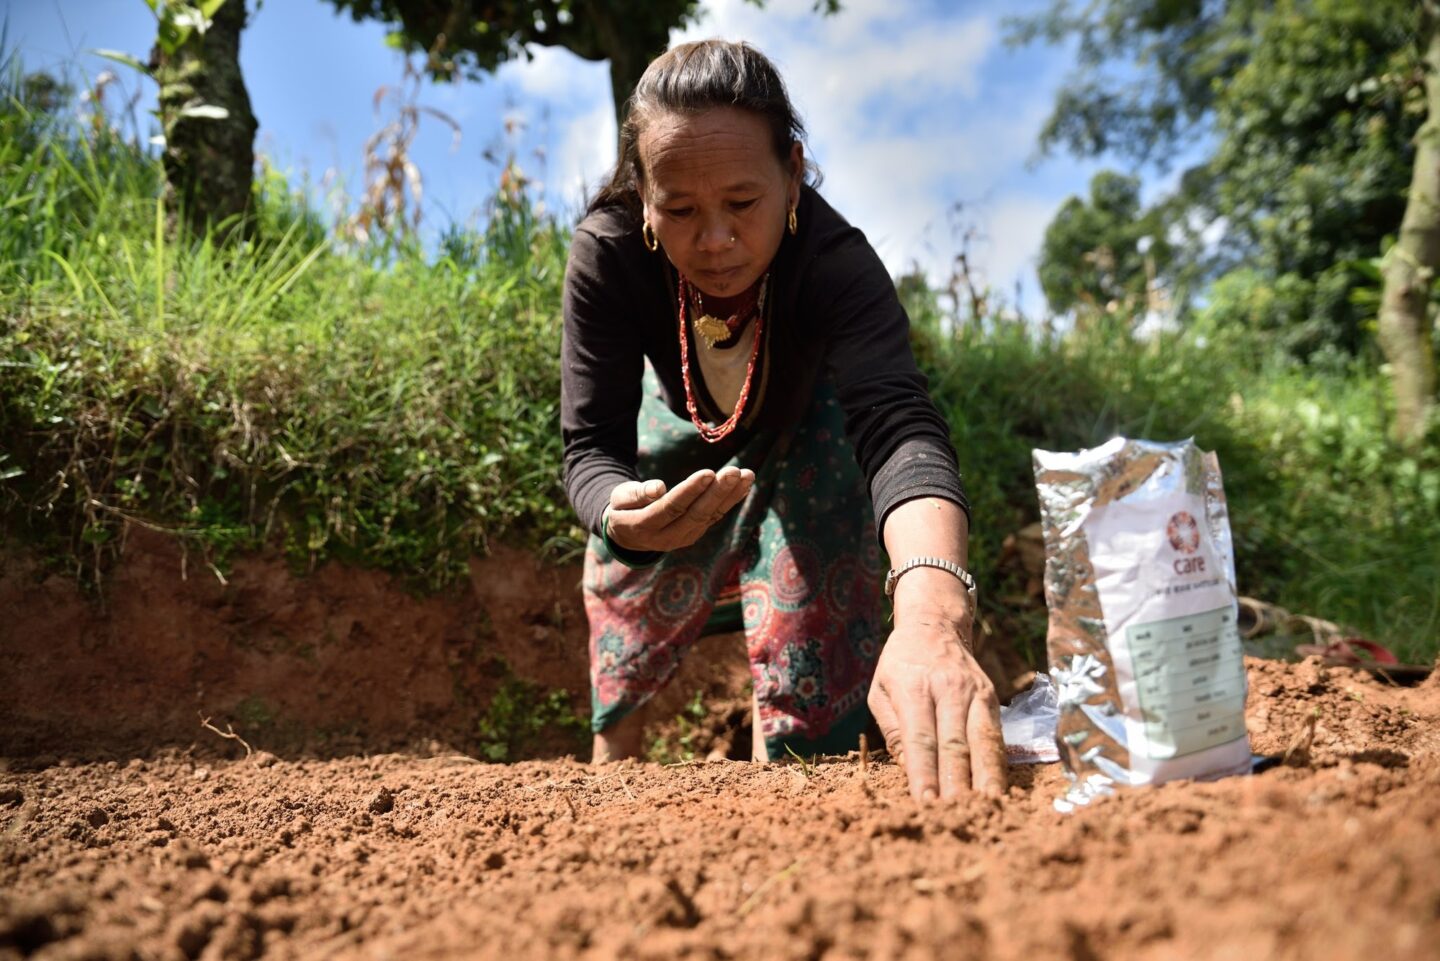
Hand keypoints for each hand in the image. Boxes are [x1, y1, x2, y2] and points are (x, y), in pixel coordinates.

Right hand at [606, 466, 754, 552]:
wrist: (628, 535)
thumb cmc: (622, 508)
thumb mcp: (619, 499)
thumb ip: (635, 494)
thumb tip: (658, 488)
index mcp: (645, 527)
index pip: (671, 508)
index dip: (690, 491)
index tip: (708, 473)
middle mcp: (668, 537)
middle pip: (696, 515)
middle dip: (717, 493)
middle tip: (734, 472)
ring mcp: (684, 538)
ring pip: (710, 516)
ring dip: (730, 495)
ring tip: (747, 475)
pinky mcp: (695, 533)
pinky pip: (715, 516)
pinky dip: (731, 500)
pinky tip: (744, 484)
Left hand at [867, 618, 1006, 801]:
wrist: (935, 625)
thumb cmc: (900, 665)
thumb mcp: (880, 690)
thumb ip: (894, 730)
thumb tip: (909, 771)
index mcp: (914, 687)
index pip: (921, 739)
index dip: (925, 774)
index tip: (926, 804)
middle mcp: (950, 690)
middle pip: (956, 744)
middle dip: (957, 785)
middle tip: (956, 818)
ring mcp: (976, 694)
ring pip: (985, 742)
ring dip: (987, 780)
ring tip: (987, 811)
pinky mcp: (992, 699)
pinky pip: (996, 737)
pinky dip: (998, 766)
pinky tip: (998, 791)